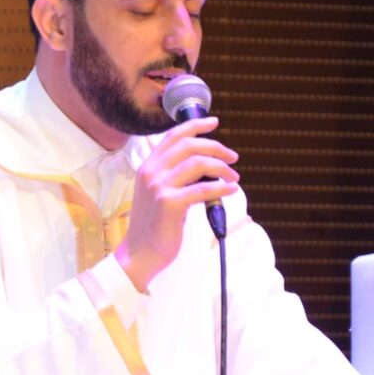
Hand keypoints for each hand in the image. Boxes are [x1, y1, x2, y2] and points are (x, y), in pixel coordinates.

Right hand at [115, 116, 238, 291]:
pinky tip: (230, 190)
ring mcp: (159, 187)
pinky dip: (221, 188)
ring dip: (222, 168)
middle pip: (189, 145)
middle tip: (233, 158)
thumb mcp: (158, 193)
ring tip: (233, 178)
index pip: (173, 136)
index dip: (195, 125)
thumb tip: (206, 165)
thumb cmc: (154, 225)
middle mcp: (151, 172)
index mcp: (148, 166)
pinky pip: (202, 189)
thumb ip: (173, 175)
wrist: (140, 253)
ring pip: (198, 164)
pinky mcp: (169, 203)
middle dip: (216, 147)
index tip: (214, 122)